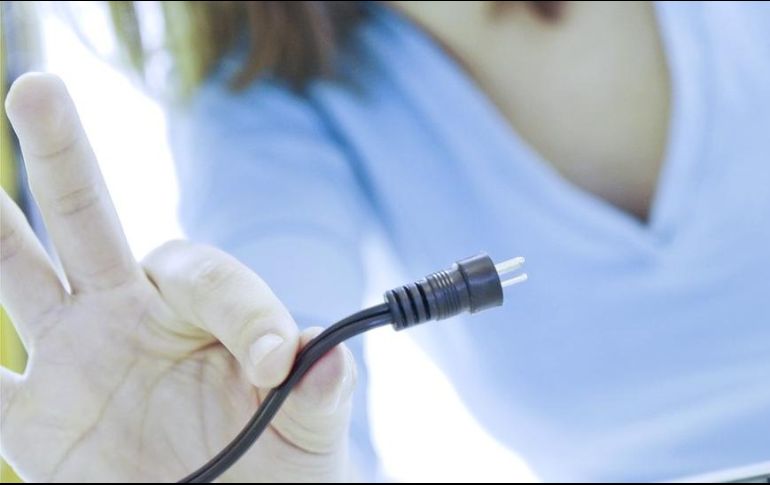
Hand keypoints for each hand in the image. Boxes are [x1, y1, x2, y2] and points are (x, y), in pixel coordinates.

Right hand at [0, 73, 356, 481]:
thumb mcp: (310, 430)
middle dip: (66, 156)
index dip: (246, 310)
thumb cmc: (277, 468)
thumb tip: (321, 355)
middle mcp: (132, 316)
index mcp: (203, 313)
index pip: (210, 276)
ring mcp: (77, 358)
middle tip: (41, 88)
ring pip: (22, 278)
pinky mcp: (36, 419)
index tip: (275, 366)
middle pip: (91, 219)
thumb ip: (319, 389)